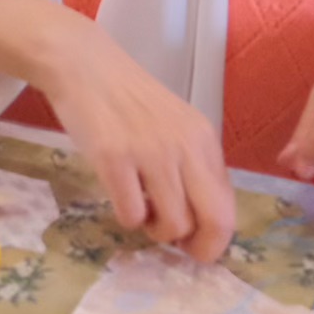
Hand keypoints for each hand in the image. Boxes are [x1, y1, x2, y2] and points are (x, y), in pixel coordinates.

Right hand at [35, 16, 235, 258]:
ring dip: (156, 231)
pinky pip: (131, 215)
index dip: (215, 238)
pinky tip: (121, 197)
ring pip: (173, 225)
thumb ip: (192, 167)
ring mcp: (151, 153)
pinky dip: (127, 218)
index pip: (228, 206)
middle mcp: (186, 147)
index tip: (195, 244)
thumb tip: (201, 222)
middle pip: (214, 220)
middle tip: (175, 247)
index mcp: (205, 141)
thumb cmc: (130, 102)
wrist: (86, 66)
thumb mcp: (176, 128)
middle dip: (198, 248)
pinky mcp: (114, 159)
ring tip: (142, 212)